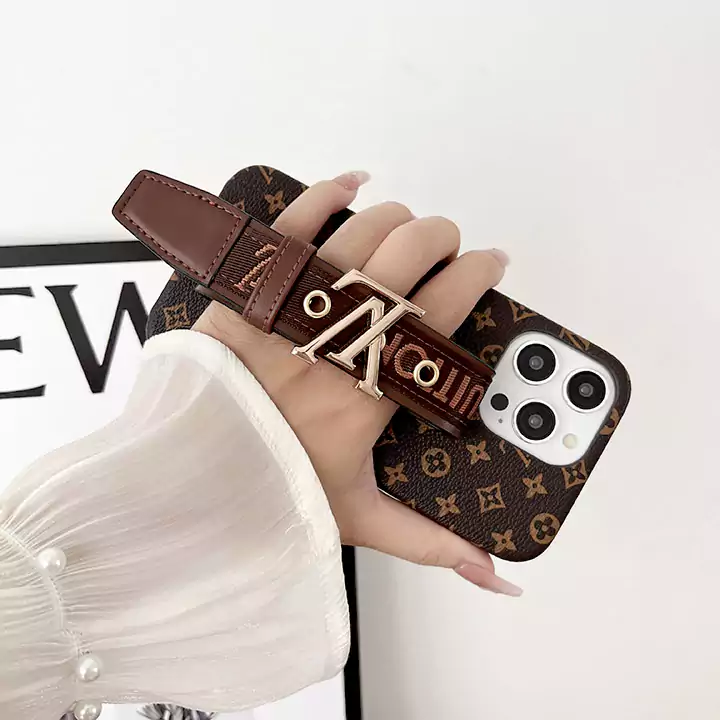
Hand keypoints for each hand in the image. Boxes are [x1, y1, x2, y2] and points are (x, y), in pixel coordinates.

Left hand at [194, 171, 521, 596]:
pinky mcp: (252, 288)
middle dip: (444, 239)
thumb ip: (433, 544)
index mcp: (375, 387)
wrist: (190, 477)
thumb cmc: (276, 493)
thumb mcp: (362, 520)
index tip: (493, 263)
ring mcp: (296, 306)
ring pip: (363, 230)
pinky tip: (351, 182)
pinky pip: (291, 220)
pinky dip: (325, 192)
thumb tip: (496, 573)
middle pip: (411, 254)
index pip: (444, 309)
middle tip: (450, 249)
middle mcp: (341, 337)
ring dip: (399, 219)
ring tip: (408, 230)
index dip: (479, 275)